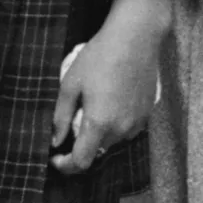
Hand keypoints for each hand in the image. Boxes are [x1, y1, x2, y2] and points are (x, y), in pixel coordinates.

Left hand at [50, 0, 173, 174]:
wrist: (136, 36)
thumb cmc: (99, 56)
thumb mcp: (70, 84)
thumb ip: (61, 117)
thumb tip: (55, 141)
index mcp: (99, 124)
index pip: (81, 162)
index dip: (65, 166)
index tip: (55, 156)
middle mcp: (121, 129)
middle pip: (97, 151)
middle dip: (82, 142)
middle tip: (75, 119)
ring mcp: (137, 123)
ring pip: (112, 140)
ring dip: (100, 132)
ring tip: (95, 104)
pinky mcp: (147, 114)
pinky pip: (126, 129)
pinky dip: (116, 123)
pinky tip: (112, 100)